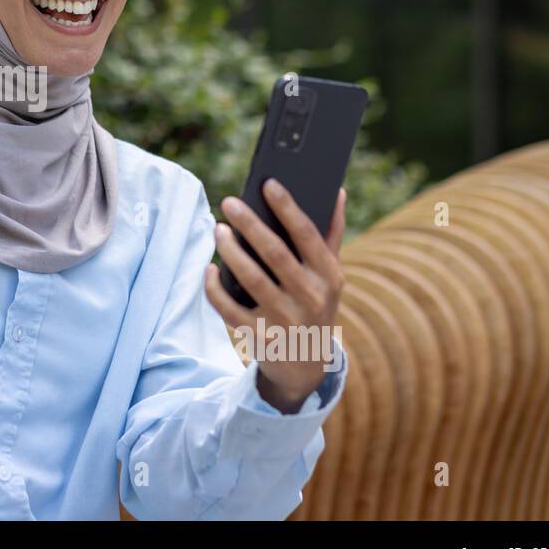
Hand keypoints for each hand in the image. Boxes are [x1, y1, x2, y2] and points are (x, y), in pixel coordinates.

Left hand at [203, 182, 347, 412]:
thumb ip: (332, 234)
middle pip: (274, 253)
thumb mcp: (329, 275)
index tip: (268, 183)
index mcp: (328, 275)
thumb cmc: (315, 304)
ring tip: (218, 230)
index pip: (307, 234)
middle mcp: (309, 296)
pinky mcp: (259, 336)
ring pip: (250, 278)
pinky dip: (215, 288)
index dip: (287, 207)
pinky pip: (229, 308)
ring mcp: (284, 318)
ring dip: (230, 251)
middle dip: (250, 224)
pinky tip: (210, 269)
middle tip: (229, 202)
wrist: (306, 364)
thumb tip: (337, 190)